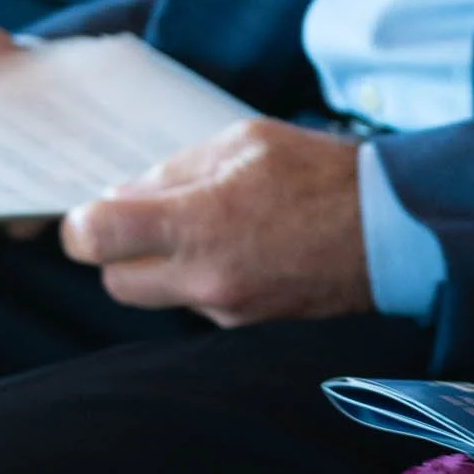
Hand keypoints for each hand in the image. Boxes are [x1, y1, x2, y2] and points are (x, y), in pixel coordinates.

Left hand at [61, 120, 368, 325]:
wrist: (393, 233)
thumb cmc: (320, 173)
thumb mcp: (245, 142)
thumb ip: (177, 169)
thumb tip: (127, 193)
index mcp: (198, 223)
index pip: (95, 240)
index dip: (80, 226)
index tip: (92, 213)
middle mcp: (204, 279)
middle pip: (115, 280)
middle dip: (118, 251)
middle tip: (149, 218)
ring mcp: (226, 313)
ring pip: (159, 296)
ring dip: (165, 265)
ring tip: (213, 227)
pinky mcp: (247, 331)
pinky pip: (200, 305)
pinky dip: (203, 279)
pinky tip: (240, 250)